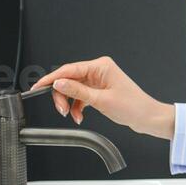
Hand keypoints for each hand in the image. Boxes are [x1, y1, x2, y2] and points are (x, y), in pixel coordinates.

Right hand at [29, 56, 176, 138]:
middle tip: (60, 109)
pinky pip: (80, 96)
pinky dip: (77, 107)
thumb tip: (58, 83)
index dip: (51, 79)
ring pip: (73, 89)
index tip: (37, 87)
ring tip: (71, 115)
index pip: (69, 69)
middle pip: (69, 79)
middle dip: (62, 95)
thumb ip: (77, 91)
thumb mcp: (101, 100)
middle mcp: (99, 70)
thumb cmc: (133, 107)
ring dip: (69, 103)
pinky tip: (78, 116)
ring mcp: (99, 80)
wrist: (148, 118)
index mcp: (101, 66)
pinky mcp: (99, 90)